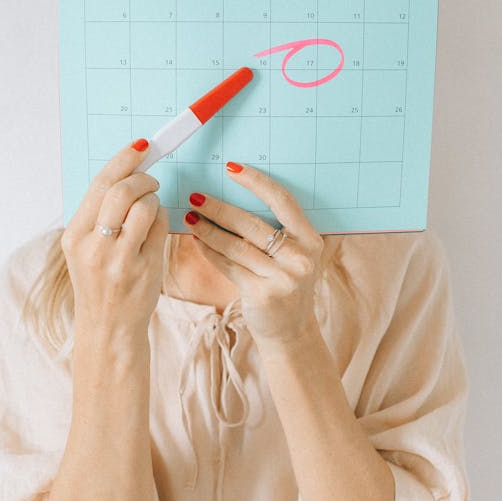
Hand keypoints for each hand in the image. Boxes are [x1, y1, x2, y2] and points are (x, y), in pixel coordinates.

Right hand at [61, 140, 168, 340]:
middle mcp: (94, 246)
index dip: (123, 160)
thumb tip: (127, 171)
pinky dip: (162, 218)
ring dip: (154, 199)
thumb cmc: (100, 281)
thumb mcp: (85, 248)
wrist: (108, 327)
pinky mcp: (145, 269)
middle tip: (151, 180)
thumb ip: (99, 213)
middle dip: (143, 178)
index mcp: (75, 236)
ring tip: (150, 208)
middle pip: (122, 191)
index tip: (141, 146)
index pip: (100, 185)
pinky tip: (155, 228)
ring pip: (145, 206)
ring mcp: (120, 260)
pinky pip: (161, 226)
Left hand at [185, 164, 323, 342]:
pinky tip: (197, 241)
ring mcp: (283, 278)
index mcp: (311, 240)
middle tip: (195, 196)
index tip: (232, 168)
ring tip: (190, 218)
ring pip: (236, 245)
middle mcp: (301, 258)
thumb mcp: (294, 256)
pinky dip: (209, 252)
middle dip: (219, 208)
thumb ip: (276, 231)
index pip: (283, 201)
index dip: (256, 182)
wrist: (291, 331)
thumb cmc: (287, 284)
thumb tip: (233, 197)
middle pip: (252, 224)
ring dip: (208, 230)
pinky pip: (229, 266)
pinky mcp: (262, 294)